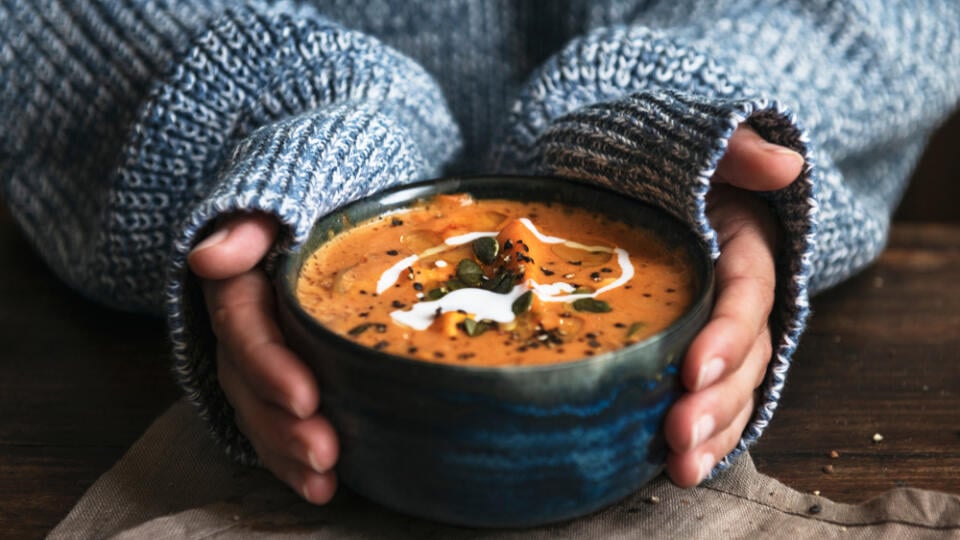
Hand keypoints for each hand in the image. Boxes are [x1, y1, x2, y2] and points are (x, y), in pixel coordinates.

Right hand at [188, 213, 338, 503]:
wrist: (323, 198)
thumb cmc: (310, 193)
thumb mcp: (283, 192)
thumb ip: (250, 224)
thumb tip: (209, 258)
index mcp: (238, 282)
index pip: (242, 327)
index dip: (269, 366)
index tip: (306, 398)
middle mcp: (240, 325)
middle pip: (247, 382)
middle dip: (281, 425)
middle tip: (324, 453)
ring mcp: (257, 354)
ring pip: (257, 410)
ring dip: (286, 452)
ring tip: (323, 483)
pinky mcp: (278, 375)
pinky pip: (274, 420)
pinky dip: (291, 457)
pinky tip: (322, 486)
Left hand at [663, 125, 803, 485]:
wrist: (630, 177)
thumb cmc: (659, 160)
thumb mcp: (695, 144)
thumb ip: (734, 150)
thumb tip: (784, 166)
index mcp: (744, 245)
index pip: (746, 294)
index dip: (727, 334)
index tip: (693, 370)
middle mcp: (740, 294)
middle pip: (745, 355)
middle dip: (716, 400)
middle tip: (678, 436)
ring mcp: (720, 327)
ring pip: (733, 387)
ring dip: (713, 430)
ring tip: (680, 467)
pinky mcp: (695, 350)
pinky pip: (712, 397)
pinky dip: (705, 434)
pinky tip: (679, 467)